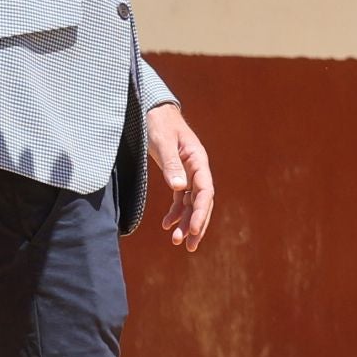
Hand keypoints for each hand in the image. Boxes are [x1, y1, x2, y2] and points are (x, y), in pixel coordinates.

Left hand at [147, 104, 214, 251]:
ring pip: (192, 202)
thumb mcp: (162, 141)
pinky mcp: (178, 174)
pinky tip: (166, 225)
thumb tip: (181, 188)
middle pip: (202, 201)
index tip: (192, 231)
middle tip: (189, 247)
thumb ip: (171, 164)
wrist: (152, 110)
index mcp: (197, 160)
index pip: (205, 191)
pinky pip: (181, 197)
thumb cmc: (158, 122)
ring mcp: (188, 172)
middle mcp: (197, 168)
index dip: (201, 213)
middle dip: (197, 224)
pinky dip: (176, 212)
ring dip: (186, 222)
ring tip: (176, 242)